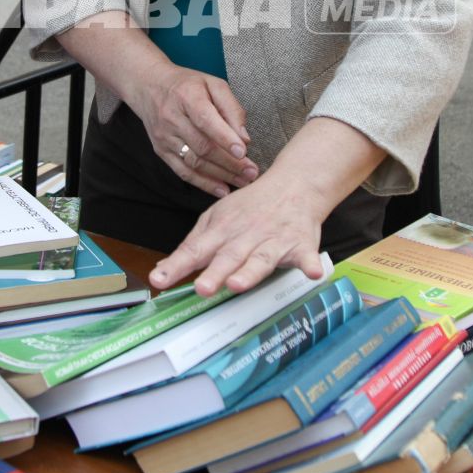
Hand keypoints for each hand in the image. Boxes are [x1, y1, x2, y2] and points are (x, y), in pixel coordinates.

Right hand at [126, 65, 260, 197]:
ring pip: (194, 162)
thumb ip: (231, 108)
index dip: (224, 138)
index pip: (206, 120)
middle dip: (230, 162)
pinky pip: (183, 172)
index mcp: (187, 96)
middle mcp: (172, 118)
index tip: (243, 152)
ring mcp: (164, 137)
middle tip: (252, 172)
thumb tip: (244, 138)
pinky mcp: (161, 151)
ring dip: (221, 175)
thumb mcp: (213, 84)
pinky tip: (222, 190)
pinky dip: (203, 183)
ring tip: (243, 181)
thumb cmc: (186, 85)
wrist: (148, 86)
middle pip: (202, 146)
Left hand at [149, 172, 329, 295]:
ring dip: (250, 272)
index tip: (159, 279)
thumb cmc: (250, 207)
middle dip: (215, 273)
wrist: (293, 184)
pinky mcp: (300, 244)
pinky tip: (313, 274)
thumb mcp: (216, 218)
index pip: (195, 250)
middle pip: (228, 257)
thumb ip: (194, 246)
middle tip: (202, 288)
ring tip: (239, 284)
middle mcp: (245, 236)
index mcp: (221, 231)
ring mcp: (273, 240)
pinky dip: (310, 264)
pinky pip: (306, 256)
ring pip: (261, 259)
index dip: (176, 265)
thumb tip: (163, 268)